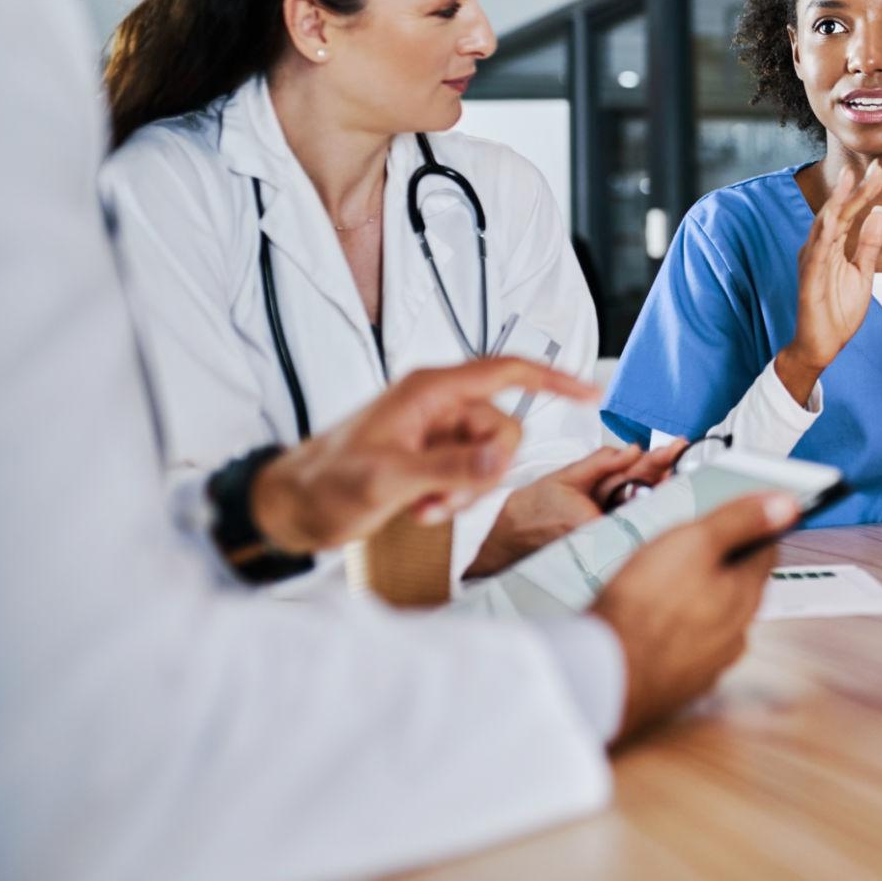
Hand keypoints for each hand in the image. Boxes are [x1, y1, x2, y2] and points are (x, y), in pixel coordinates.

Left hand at [251, 358, 595, 553]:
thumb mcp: (387, 478)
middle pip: (504, 426)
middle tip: (446, 495)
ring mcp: (434, 433)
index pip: (506, 372)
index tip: (591, 392)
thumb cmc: (323, 484)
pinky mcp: (430, 458)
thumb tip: (499, 456)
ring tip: (425, 505)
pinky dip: (455, 497)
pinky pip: (470, 474)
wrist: (290, 508)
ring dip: (467, 489)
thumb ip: (448, 467)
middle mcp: (436, 406)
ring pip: (489, 456)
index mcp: (428, 391)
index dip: (553, 380)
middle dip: (487, 467)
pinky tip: (421, 509)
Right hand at [462, 441, 689, 578]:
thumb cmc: (532, 510)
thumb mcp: (565, 477)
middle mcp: (605, 530)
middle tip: (679, 449)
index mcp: (596, 519)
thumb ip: (599, 464)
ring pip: (637, 501)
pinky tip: (659, 479)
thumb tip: (630, 450)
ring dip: (657, 479)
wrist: (509, 537)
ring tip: (674, 457)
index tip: (674, 450)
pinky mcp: (605, 535)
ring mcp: (607, 534)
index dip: (657, 466)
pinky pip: (628, 511)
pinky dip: (643, 495)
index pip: (635, 485)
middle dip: (662, 469)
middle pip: (641, 493)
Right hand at [591, 491, 796, 740]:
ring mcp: (710, 662)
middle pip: (738, 586)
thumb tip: (785, 506)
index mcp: (746, 596)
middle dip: (719, 565)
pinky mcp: (681, 682)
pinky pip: (686, 646)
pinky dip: (675, 630)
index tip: (735, 519)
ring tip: (661, 585)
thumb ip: (741, 521)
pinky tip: (650, 623)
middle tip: (688, 550)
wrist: (604, 673)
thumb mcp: (694, 542)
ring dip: (696, 599)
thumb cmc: (644, 610)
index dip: (750, 528)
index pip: (766, 552)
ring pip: (712, 618)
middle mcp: (737, 633)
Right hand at [776, 162, 881, 405]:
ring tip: (849, 180)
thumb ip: (870, 244)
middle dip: (856, 189)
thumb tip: (880, 212)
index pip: (850, 212)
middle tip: (876, 167)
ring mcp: (812, 262)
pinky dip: (824, 234)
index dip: (865, 191)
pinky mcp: (809, 279)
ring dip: (837, 202)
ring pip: (824, 225)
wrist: (822, 345)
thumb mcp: (864, 273)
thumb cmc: (837, 311)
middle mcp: (819, 248)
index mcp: (832, 245)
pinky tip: (833, 217)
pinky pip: (816, 253)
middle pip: (838, 211)